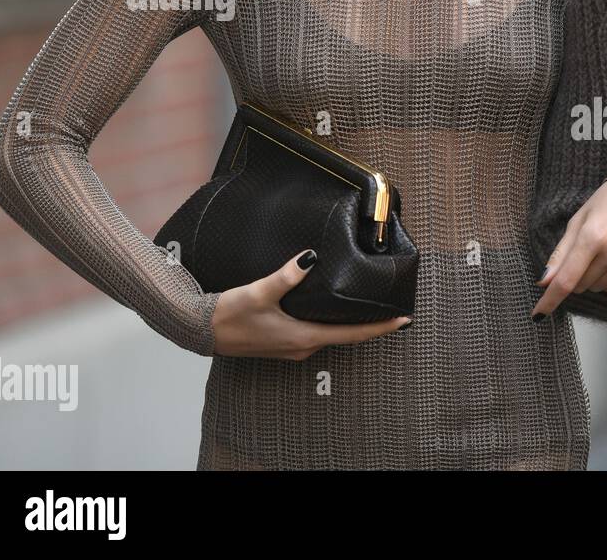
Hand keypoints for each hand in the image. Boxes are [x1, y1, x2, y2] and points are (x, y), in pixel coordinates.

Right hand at [210, 249, 409, 359]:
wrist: (201, 331)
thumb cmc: (230, 315)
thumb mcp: (259, 292)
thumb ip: (286, 275)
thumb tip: (310, 258)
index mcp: (304, 337)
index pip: (354, 334)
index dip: (381, 328)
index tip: (405, 320)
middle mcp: (303, 347)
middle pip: (348, 336)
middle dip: (372, 325)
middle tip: (394, 310)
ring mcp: (294, 348)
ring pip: (332, 335)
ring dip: (353, 324)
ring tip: (372, 308)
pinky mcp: (284, 344)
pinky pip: (318, 334)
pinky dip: (333, 324)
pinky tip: (335, 310)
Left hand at [533, 176, 606, 316]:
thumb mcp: (579, 220)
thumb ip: (561, 253)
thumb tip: (544, 281)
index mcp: (592, 235)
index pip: (566, 279)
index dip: (550, 300)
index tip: (538, 314)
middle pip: (581, 286)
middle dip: (576, 276)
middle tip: (586, 252)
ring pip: (598, 289)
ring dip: (594, 278)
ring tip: (605, 251)